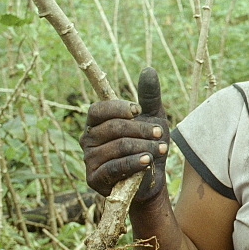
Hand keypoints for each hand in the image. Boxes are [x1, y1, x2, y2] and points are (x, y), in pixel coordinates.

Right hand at [80, 67, 169, 203]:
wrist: (152, 180)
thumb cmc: (149, 145)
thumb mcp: (153, 118)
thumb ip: (149, 96)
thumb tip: (148, 69)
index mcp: (96, 123)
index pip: (98, 109)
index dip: (118, 108)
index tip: (139, 111)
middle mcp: (88, 139)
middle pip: (113, 127)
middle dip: (141, 130)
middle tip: (160, 134)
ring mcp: (89, 160)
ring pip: (118, 147)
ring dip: (144, 147)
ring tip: (160, 149)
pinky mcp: (95, 178)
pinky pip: (115, 167)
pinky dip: (135, 162)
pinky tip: (148, 160)